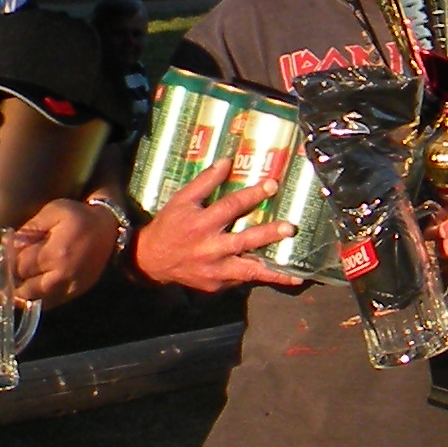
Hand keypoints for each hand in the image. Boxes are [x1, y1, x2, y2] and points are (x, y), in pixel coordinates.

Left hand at [8, 197, 119, 307]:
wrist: (111, 229)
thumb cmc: (80, 217)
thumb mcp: (53, 212)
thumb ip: (29, 229)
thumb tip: (9, 245)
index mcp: (55, 254)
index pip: (19, 267)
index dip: (8, 263)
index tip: (2, 257)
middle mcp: (62, 276)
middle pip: (24, 290)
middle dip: (12, 281)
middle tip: (6, 271)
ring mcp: (70, 288)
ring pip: (35, 301)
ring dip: (22, 293)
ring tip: (17, 280)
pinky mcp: (76, 294)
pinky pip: (50, 304)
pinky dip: (37, 298)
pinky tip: (33, 286)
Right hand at [130, 159, 310, 292]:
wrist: (151, 260)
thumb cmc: (169, 225)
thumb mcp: (182, 200)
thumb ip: (205, 182)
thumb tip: (227, 161)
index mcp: (201, 223)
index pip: (231, 207)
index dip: (252, 195)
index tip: (273, 185)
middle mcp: (209, 248)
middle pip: (244, 241)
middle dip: (268, 235)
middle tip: (290, 229)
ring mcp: (214, 270)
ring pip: (248, 271)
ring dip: (274, 273)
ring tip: (296, 275)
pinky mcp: (216, 285)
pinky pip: (240, 279)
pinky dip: (259, 278)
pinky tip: (279, 277)